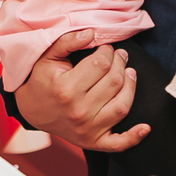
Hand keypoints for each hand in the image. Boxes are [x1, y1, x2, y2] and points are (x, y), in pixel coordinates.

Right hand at [13, 31, 148, 152]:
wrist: (31, 110)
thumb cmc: (41, 81)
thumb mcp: (47, 57)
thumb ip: (67, 42)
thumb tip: (92, 33)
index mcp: (66, 89)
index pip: (101, 64)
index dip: (108, 51)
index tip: (106, 48)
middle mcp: (78, 111)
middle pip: (114, 82)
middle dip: (120, 63)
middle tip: (119, 56)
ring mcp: (87, 129)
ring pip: (123, 105)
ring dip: (131, 85)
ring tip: (129, 73)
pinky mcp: (92, 141)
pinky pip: (118, 143)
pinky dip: (134, 137)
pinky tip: (145, 127)